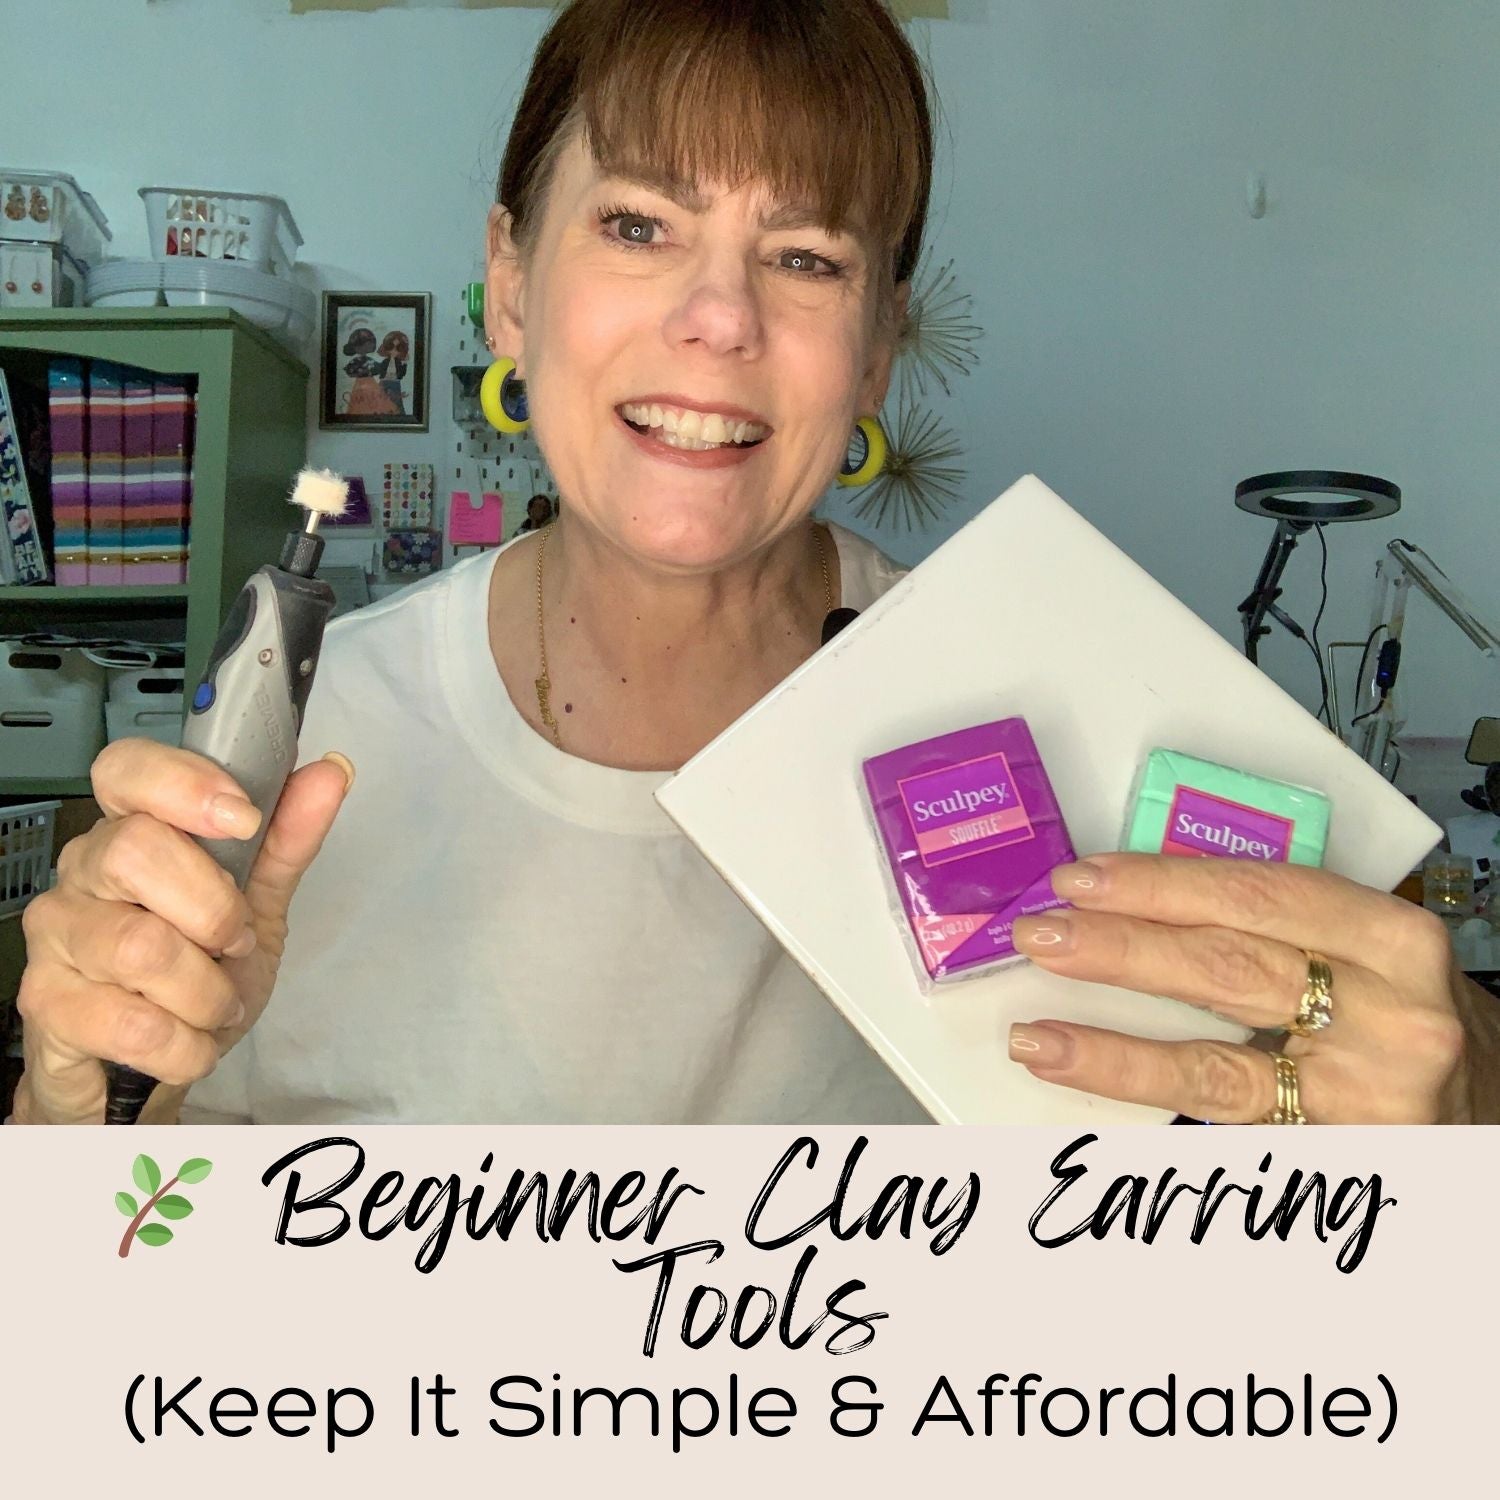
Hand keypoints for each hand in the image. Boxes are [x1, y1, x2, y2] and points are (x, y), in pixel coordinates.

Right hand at [12, 738, 353, 1124]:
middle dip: (214, 911)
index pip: (126, 769)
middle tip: (234, 944)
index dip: (182, 784)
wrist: (149, 1067)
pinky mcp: (45, 1001)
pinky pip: (131, 1022)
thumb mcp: (256, 907)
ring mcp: (56, 933)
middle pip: (134, 850)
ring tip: (213, 1005)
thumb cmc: (197, 975)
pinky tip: (185, 1043)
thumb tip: (330, 773)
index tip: (242, 819)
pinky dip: (184, 1045)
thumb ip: (287, 841)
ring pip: (140, 947)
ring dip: (206, 993)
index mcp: (132, 831)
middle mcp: (82, 871)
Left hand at [1005, 853, 1473, 1123]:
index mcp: (1393, 942)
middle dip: (1120, 951)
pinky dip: (1148, 1111)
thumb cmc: (1409, 1016)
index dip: (1164, 886)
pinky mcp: (1336, 1160)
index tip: (1084, 879)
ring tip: (1035, 1037)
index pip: (1259, 897)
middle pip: (1228, 973)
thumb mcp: (1370, 952)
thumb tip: (1141, 905)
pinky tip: (1093, 1097)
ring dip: (1111, 1051)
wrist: (1497, 1107)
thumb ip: (1279, 925)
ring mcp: (1364, 1101)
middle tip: (1041, 936)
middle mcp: (1388, 1020)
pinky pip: (1223, 1132)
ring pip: (1214, 1069)